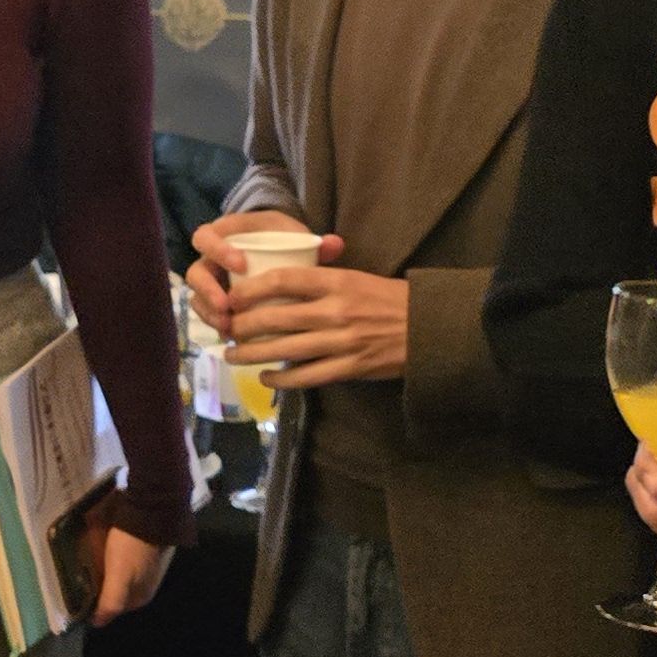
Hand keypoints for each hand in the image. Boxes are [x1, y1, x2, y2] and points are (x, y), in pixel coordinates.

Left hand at [87, 523, 172, 623]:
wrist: (150, 512)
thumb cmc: (131, 548)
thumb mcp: (119, 579)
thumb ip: (110, 603)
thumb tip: (97, 624)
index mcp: (142, 597)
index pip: (114, 608)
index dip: (96, 604)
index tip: (78, 594)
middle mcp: (147, 584)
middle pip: (118, 592)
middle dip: (100, 587)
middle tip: (79, 577)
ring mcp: (148, 566)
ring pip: (120, 576)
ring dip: (105, 573)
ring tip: (86, 563)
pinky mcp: (146, 549)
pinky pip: (124, 561)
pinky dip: (111, 560)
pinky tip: (102, 550)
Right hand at [184, 209, 306, 333]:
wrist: (277, 247)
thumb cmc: (283, 239)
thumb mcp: (294, 234)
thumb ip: (314, 241)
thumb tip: (336, 244)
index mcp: (226, 233)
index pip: (208, 236)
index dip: (219, 249)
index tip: (241, 264)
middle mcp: (212, 257)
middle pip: (196, 271)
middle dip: (209, 290)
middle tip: (228, 306)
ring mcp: (211, 280)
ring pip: (198, 296)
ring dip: (210, 313)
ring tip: (228, 328)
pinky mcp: (215, 299)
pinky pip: (206, 312)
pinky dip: (216, 324)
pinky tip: (231, 337)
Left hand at [225, 255, 408, 385]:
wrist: (429, 326)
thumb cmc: (389, 299)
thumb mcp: (356, 278)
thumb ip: (321, 280)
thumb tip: (280, 281)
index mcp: (337, 282)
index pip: (283, 280)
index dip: (251, 289)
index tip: (232, 296)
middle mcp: (336, 311)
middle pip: (276, 318)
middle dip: (244, 325)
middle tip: (226, 328)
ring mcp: (342, 342)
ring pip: (285, 350)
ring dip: (253, 354)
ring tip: (233, 355)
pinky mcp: (350, 367)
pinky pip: (307, 376)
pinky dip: (282, 378)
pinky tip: (266, 377)